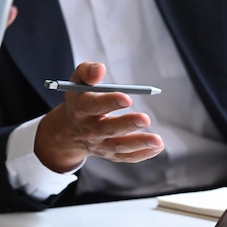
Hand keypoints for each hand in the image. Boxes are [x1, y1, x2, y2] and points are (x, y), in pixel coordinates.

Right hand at [35, 62, 163, 172]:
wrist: (69, 131)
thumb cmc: (79, 100)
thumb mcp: (77, 83)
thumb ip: (87, 71)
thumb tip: (100, 69)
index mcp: (81, 109)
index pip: (93, 106)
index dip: (109, 102)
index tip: (127, 98)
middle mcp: (89, 129)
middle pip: (108, 129)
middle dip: (127, 125)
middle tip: (145, 119)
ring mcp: (100, 144)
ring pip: (119, 146)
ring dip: (138, 144)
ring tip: (157, 140)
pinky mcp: (110, 154)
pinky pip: (126, 157)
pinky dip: (142, 154)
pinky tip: (157, 147)